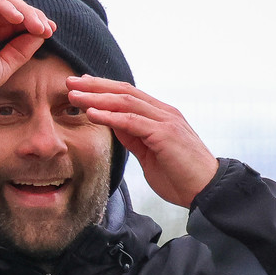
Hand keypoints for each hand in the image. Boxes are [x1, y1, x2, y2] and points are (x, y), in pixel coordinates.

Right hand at [0, 0, 55, 99]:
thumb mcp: (4, 65)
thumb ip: (22, 50)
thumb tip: (43, 34)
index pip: (16, 22)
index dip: (35, 24)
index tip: (51, 31)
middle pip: (13, 9)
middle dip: (32, 17)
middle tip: (47, 28)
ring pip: (3, 1)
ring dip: (23, 11)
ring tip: (35, 25)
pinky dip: (3, 5)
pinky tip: (17, 18)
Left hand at [67, 76, 218, 207]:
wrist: (206, 191)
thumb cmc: (180, 176)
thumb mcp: (149, 154)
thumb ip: (134, 137)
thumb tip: (113, 124)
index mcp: (161, 116)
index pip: (128, 95)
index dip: (102, 89)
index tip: (80, 86)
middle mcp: (164, 113)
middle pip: (124, 92)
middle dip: (95, 86)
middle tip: (69, 82)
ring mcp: (166, 121)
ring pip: (126, 102)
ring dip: (97, 97)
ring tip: (74, 95)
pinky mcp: (165, 134)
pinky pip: (132, 121)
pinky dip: (110, 116)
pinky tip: (92, 113)